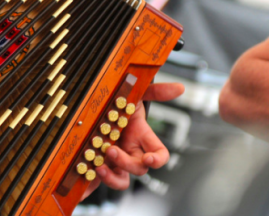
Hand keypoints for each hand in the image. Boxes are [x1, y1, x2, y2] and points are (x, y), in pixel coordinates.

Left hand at [81, 82, 184, 198]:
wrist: (91, 107)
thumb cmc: (116, 102)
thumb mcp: (134, 93)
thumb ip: (156, 91)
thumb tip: (180, 87)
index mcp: (141, 137)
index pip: (159, 154)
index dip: (158, 160)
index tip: (149, 158)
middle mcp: (130, 152)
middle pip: (139, 168)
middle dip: (126, 162)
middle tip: (110, 150)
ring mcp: (115, 161)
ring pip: (122, 181)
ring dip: (112, 178)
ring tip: (99, 166)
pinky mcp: (99, 165)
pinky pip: (101, 180)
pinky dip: (96, 179)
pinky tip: (88, 169)